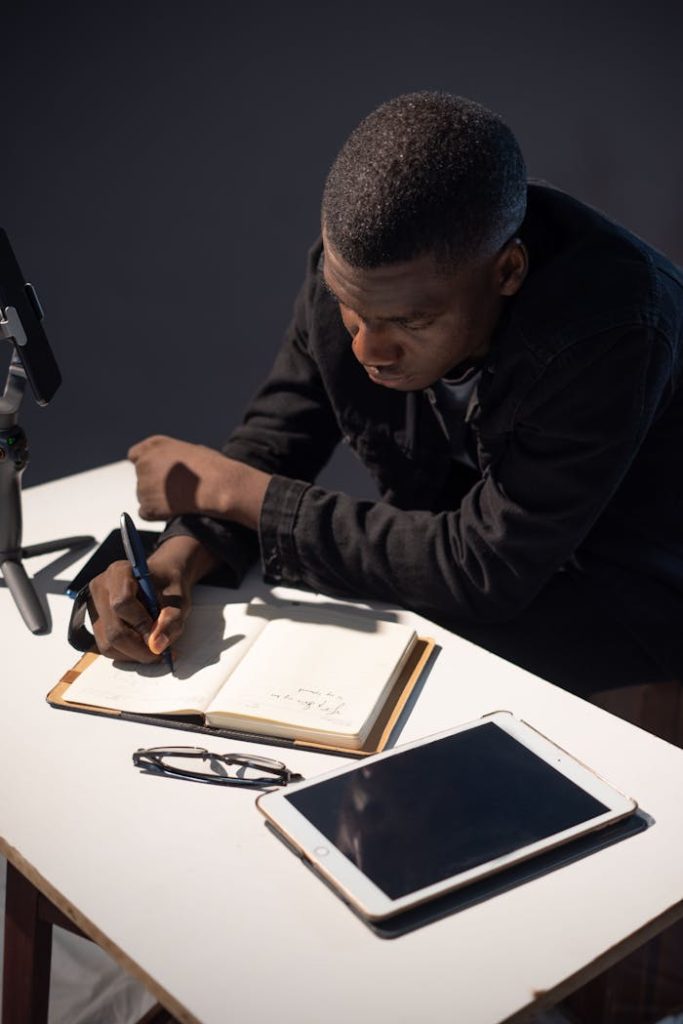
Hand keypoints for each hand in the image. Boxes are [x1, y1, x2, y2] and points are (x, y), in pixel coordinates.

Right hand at [88, 535, 217, 661]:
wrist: (162, 580)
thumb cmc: (170, 586)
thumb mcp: (179, 600)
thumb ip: (171, 620)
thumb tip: (156, 645)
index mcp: (119, 572)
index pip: (122, 603)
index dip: (141, 624)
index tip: (159, 635)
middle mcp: (100, 588)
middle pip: (113, 630)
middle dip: (140, 648)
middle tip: (162, 653)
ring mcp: (94, 607)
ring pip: (108, 644)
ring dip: (134, 653)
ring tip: (154, 646)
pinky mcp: (95, 623)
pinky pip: (107, 647)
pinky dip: (127, 653)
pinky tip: (143, 645)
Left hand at [128, 435, 270, 527]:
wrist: (219, 486)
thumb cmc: (213, 468)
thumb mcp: (192, 451)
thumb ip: (174, 457)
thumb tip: (173, 468)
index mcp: (154, 446)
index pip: (135, 455)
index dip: (146, 465)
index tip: (157, 473)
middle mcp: (144, 463)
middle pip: (141, 477)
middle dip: (154, 484)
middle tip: (176, 490)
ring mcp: (143, 485)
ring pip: (143, 496)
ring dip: (157, 499)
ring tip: (181, 500)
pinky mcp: (148, 506)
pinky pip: (145, 513)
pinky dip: (156, 514)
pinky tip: (173, 511)